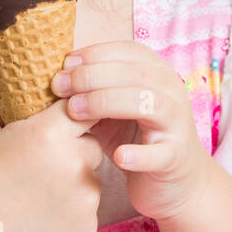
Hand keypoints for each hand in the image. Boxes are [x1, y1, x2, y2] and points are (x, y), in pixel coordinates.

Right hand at [0, 97, 104, 231]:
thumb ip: (10, 103)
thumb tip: (26, 87)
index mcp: (50, 133)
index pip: (83, 107)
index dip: (74, 113)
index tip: (62, 121)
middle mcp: (75, 164)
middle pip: (92, 145)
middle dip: (74, 150)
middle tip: (42, 164)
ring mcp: (85, 200)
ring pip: (92, 180)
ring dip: (74, 182)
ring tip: (38, 194)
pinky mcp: (87, 229)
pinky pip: (87, 211)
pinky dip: (71, 212)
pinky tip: (42, 217)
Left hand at [50, 41, 211, 222]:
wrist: (176, 180)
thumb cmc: (136, 136)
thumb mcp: (112, 108)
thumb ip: (92, 91)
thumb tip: (56, 77)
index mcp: (157, 74)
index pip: (128, 51)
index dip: (94, 54)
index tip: (64, 65)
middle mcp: (171, 93)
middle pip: (135, 73)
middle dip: (92, 76)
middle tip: (60, 87)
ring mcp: (176, 124)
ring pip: (148, 102)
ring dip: (107, 102)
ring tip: (75, 113)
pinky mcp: (175, 157)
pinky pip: (159, 153)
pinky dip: (138, 154)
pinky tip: (118, 156)